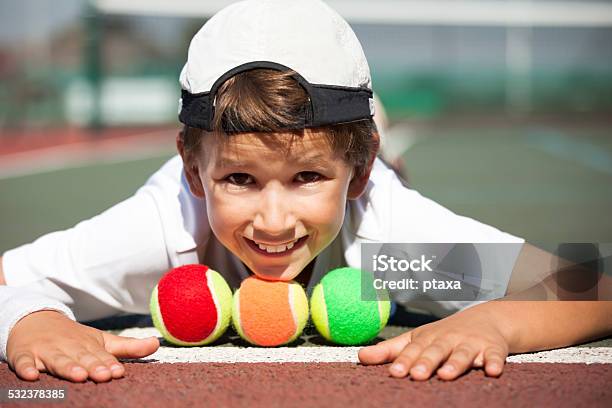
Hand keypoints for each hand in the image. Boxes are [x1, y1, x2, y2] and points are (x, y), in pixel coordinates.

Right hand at [7, 310, 158, 382]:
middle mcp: (68, 347)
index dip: (108, 364)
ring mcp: (46, 350)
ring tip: (79, 375)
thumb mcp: (100, 340)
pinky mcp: (24, 354)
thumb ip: (128, 346)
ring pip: (57, 360)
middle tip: (104, 375)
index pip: (100, 356)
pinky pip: (24, 362)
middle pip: (81, 358)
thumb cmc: (74, 338)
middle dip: (93, 366)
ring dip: (67, 367)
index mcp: (88, 345)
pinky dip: (26, 367)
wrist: (34, 320)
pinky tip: (32, 375)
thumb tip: (157, 344)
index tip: (118, 372)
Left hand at [358, 304, 510, 379]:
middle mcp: (448, 339)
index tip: (393, 372)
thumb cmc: (443, 335)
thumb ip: (390, 350)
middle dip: (426, 362)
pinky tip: (492, 371)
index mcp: (428, 338)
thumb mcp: (417, 339)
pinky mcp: (493, 349)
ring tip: (446, 375)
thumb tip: (359, 356)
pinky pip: (495, 356)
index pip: (414, 349)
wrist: (486, 318)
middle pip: (436, 351)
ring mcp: (471, 344)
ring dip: (455, 364)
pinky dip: (494, 362)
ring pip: (463, 354)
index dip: (404, 361)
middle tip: (416, 375)